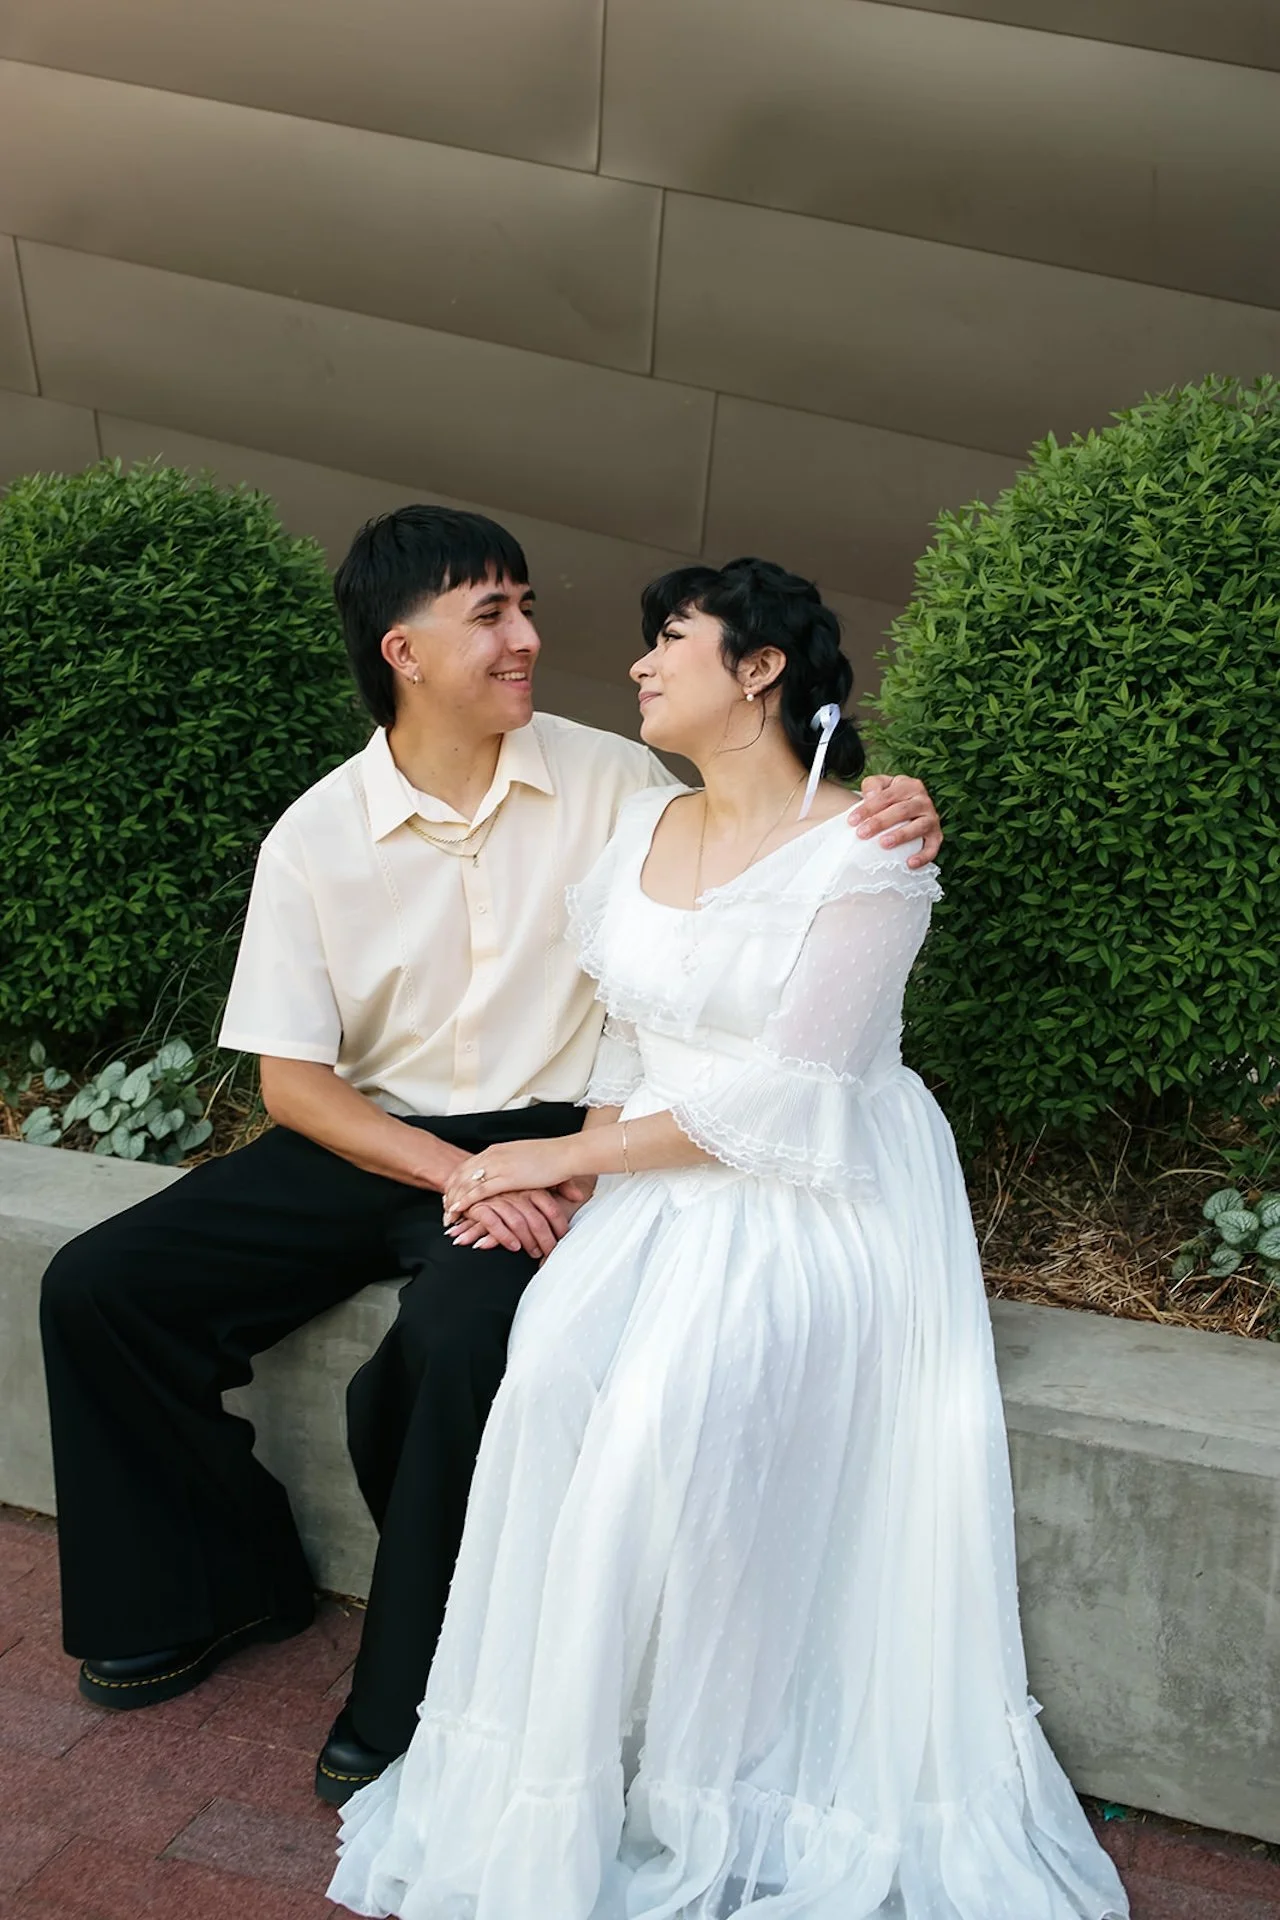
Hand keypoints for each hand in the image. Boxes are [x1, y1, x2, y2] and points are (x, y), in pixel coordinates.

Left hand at [442, 1137, 585, 1251]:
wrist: (565, 1154)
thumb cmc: (550, 1157)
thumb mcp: (522, 1157)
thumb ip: (509, 1164)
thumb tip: (505, 1173)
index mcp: (496, 1150)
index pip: (466, 1165)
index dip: (456, 1181)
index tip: (450, 1194)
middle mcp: (492, 1156)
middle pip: (460, 1174)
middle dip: (450, 1192)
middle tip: (444, 1208)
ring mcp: (497, 1166)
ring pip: (466, 1184)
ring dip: (453, 1200)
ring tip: (447, 1215)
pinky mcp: (506, 1178)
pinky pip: (478, 1191)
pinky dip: (465, 1201)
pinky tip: (457, 1210)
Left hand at [849, 774, 941, 867]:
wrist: (908, 807)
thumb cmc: (889, 798)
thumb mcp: (880, 785)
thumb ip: (872, 786)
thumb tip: (870, 796)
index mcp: (910, 786)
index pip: (887, 796)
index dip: (868, 808)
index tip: (851, 821)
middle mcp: (924, 801)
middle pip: (902, 810)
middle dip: (880, 822)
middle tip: (862, 833)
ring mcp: (932, 819)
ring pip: (918, 826)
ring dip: (901, 836)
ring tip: (883, 844)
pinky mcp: (936, 836)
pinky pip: (933, 847)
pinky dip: (923, 856)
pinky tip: (909, 863)